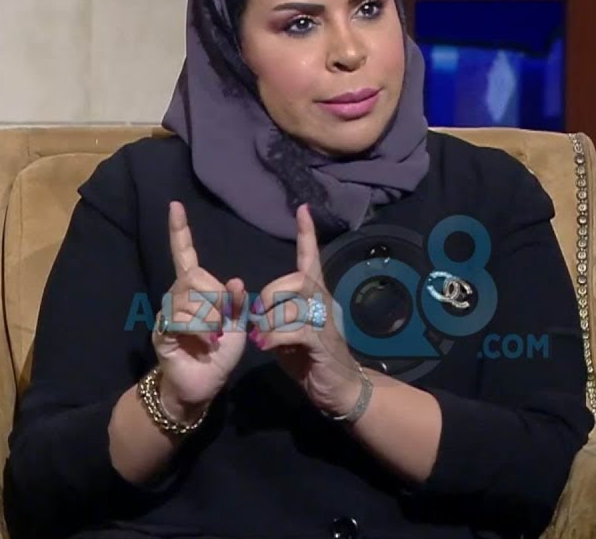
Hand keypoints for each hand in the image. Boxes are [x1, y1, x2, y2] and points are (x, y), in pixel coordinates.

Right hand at [152, 201, 247, 419]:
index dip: (180, 231)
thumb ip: (238, 303)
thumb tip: (236, 282)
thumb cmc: (219, 353)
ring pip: (192, 299)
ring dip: (211, 320)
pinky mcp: (161, 330)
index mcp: (195, 289)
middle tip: (222, 323)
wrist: (202, 384)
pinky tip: (205, 344)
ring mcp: (166, 312)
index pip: (185, 254)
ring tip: (213, 338)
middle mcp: (176, 295)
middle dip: (217, 300)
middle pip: (197, 277)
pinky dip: (201, 332)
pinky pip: (183, 319)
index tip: (175, 205)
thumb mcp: (238, 325)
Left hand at [252, 204, 365, 416]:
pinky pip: (291, 330)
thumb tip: (257, 313)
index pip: (310, 258)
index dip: (306, 234)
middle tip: (262, 321)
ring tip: (266, 341)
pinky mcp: (321, 340)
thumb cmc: (311, 359)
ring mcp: (325, 320)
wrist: (338, 388)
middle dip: (269, 297)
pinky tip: (269, 348)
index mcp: (315, 295)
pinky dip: (274, 339)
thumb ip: (276, 317)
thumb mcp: (288, 334)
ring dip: (270, 325)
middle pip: (294, 279)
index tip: (303, 209)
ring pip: (290, 306)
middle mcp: (323, 301)